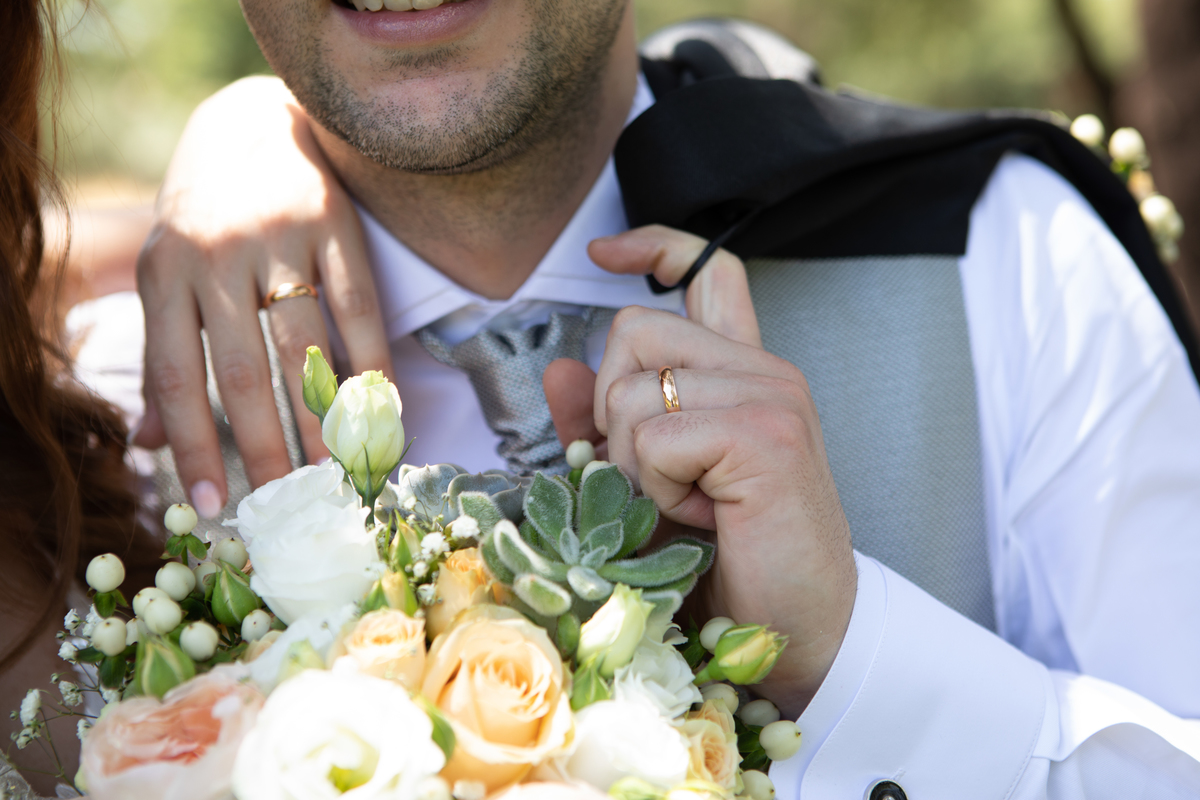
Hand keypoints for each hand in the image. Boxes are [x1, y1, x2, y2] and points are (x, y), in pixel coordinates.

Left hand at [135, 77, 390, 516]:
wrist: (250, 126)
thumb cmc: (203, 219)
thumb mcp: (167, 278)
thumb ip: (161, 357)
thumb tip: (152, 445)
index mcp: (165, 273)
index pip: (178, 376)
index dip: (194, 445)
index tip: (215, 504)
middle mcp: (217, 256)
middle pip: (245, 372)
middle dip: (266, 446)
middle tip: (287, 502)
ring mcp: (280, 238)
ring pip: (304, 346)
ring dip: (323, 417)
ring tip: (335, 470)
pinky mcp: (334, 225)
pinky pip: (358, 308)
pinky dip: (371, 361)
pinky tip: (380, 405)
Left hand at [544, 225, 855, 716]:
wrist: (794, 631)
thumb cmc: (724, 561)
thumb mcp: (649, 483)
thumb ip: (605, 426)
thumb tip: (560, 369)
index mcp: (742, 373)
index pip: (708, 271)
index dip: (654, 244)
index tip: (604, 252)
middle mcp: (763, 370)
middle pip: (634, 328)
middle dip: (612, 411)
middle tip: (658, 476)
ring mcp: (771, 395)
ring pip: (633, 388)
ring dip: (633, 462)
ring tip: (684, 504)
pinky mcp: (765, 434)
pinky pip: (654, 437)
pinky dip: (654, 487)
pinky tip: (699, 517)